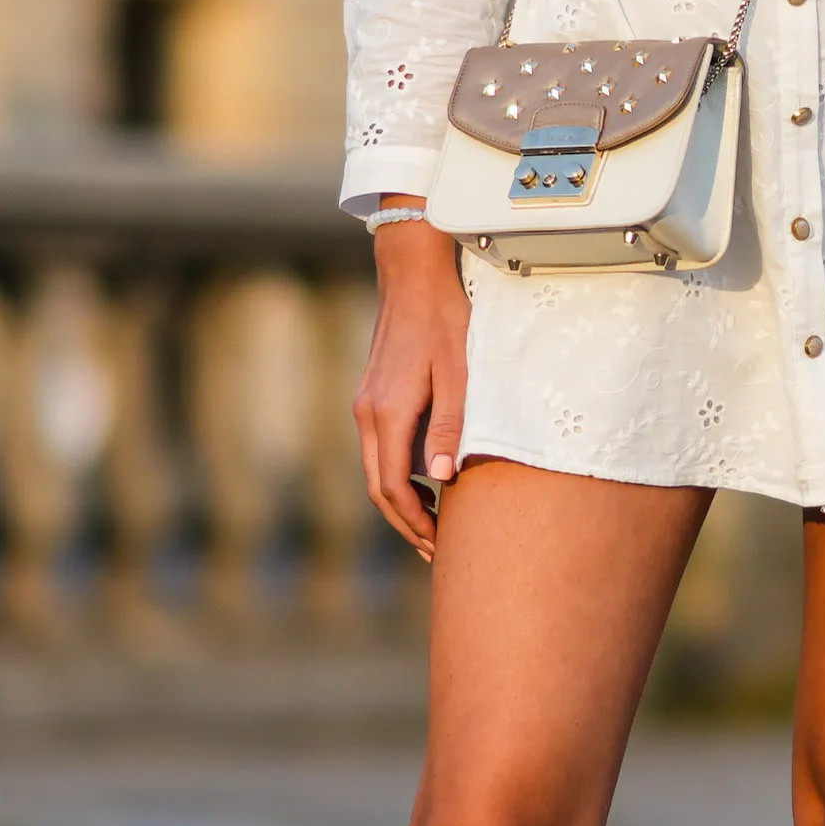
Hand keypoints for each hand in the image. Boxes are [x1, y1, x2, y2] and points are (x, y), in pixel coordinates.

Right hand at [351, 214, 471, 559]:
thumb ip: (451, 424)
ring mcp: (365, 404)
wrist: (412, 274)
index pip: (392, 489)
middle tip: (437, 551)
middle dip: (406, 523)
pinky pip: (380, 449)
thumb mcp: (459, 371)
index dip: (414, 524)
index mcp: (387, 414)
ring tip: (435, 524)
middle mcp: (367, 414)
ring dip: (402, 501)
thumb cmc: (444, 319)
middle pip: (378, 488)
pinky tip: (426, 482)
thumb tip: (443, 475)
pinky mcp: (372, 396)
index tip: (439, 547)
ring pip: (377, 469)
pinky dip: (398, 475)